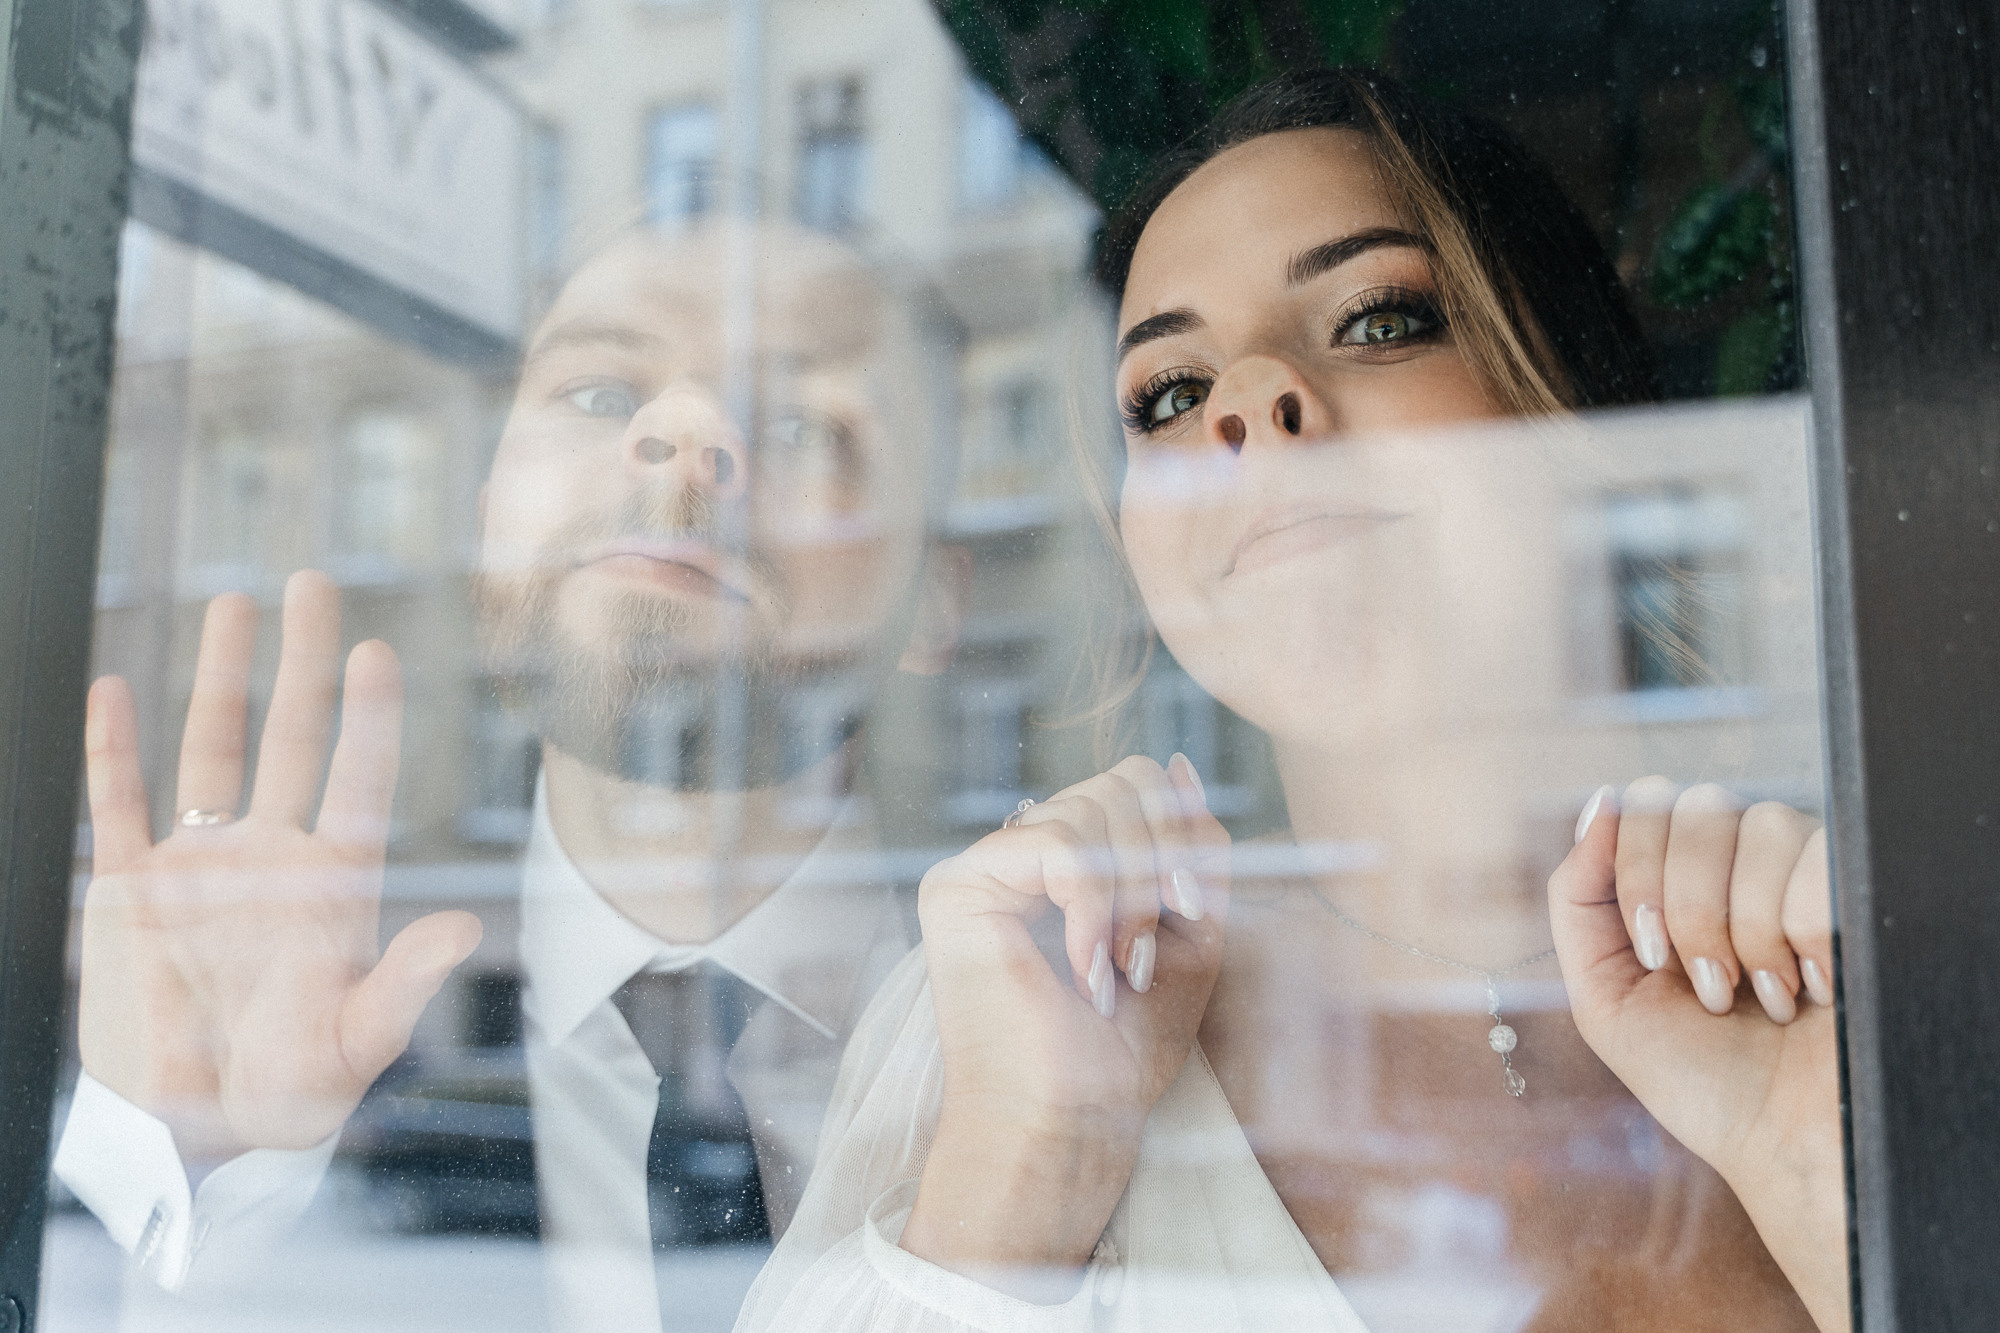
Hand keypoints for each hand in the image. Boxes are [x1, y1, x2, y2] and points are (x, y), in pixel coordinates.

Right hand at [78, 571, 481, 1157]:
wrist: (200, 1130)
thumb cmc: (294, 1093)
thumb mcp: (356, 1042)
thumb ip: (404, 983)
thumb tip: (464, 927)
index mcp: (334, 885)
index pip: (357, 780)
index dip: (368, 718)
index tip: (377, 651)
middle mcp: (273, 856)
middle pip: (291, 737)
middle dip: (302, 661)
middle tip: (315, 583)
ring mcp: (203, 866)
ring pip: (210, 750)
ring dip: (220, 677)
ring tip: (235, 602)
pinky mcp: (135, 890)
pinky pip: (121, 804)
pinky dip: (114, 747)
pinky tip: (113, 685)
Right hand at [901, 754, 1227, 1297]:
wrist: (1069, 1125)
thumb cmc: (1122, 1053)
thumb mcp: (1189, 935)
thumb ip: (1193, 850)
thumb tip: (1180, 763)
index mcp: (1069, 864)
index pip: (1136, 787)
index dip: (1181, 834)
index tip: (1194, 912)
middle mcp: (1020, 855)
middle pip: (1119, 782)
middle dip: (1160, 861)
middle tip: (1151, 950)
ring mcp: (985, 867)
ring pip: (1092, 806)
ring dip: (1130, 894)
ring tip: (1119, 968)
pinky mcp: (959, 886)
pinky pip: (1056, 839)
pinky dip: (1094, 904)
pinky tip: (1087, 966)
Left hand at [1549, 777, 1847, 1332]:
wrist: (1789, 1142)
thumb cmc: (1700, 1077)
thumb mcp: (1605, 997)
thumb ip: (1579, 897)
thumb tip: (1598, 802)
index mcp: (1676, 874)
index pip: (1647, 802)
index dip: (1640, 878)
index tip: (1655, 960)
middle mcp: (1740, 859)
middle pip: (1698, 806)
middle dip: (1692, 911)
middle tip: (1709, 988)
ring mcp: (1804, 869)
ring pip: (1763, 825)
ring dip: (1749, 930)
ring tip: (1764, 997)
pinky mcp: (1863, 888)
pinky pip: (1822, 858)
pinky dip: (1807, 934)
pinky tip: (1813, 988)